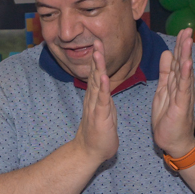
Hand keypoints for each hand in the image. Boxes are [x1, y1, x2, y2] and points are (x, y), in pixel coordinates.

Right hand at [72, 40, 118, 165]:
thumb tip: (105, 91)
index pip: (96, 75)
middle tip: (96, 40)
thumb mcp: (104, 113)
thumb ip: (103, 100)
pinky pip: (101, 99)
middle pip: (94, 74)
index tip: (99, 44)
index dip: (98, 60)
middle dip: (96, 57)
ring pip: (96, 83)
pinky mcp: (99, 116)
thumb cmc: (98, 136)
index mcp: (96, 98)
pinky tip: (102, 76)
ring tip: (97, 51)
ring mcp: (95, 106)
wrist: (89, 153)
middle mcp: (93, 99)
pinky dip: (102, 86)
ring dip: (97, 66)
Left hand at [153, 27, 194, 158]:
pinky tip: (187, 62)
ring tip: (188, 40)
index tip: (181, 31)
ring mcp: (183, 95)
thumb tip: (166, 54)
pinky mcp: (181, 105)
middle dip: (184, 46)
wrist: (174, 141)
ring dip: (186, 55)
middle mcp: (182, 86)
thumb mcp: (163, 91)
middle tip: (187, 29)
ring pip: (184, 72)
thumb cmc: (169, 118)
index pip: (177, 61)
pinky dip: (185, 74)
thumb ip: (165, 73)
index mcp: (176, 83)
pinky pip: (183, 87)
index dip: (179, 46)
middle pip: (183, 63)